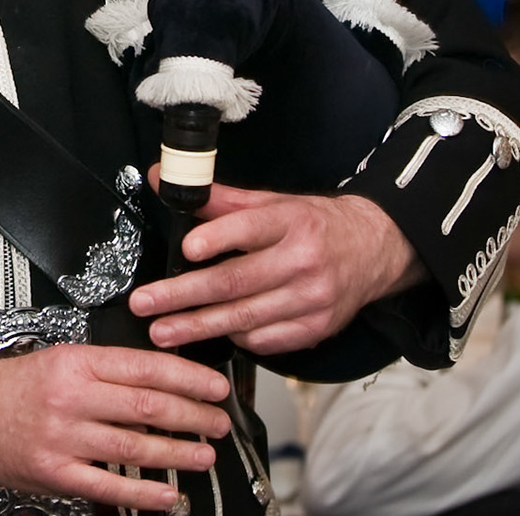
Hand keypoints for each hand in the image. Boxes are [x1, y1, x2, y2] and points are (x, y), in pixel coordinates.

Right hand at [0, 348, 229, 510]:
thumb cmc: (14, 385)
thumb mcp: (60, 359)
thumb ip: (107, 370)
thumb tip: (163, 381)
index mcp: (77, 361)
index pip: (145, 367)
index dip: (188, 378)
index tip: (215, 388)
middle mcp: (71, 396)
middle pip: (146, 406)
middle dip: (192, 416)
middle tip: (219, 422)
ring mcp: (62, 437)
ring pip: (132, 446)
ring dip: (175, 453)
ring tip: (204, 455)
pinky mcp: (54, 472)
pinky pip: (106, 486)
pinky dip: (141, 492)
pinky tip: (166, 494)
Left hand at [128, 177, 417, 353]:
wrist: (372, 250)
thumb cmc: (312, 225)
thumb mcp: (271, 203)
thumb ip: (219, 199)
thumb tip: (163, 179)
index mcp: (292, 221)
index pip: (250, 228)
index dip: (218, 239)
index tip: (186, 249)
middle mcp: (304, 260)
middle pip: (236, 281)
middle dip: (184, 296)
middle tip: (146, 303)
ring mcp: (312, 299)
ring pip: (245, 317)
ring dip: (198, 326)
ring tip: (162, 331)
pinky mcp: (315, 328)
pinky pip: (264, 340)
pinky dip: (234, 338)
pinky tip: (209, 335)